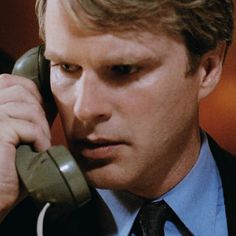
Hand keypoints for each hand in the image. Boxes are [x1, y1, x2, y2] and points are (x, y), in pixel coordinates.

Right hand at [0, 74, 50, 220]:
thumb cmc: (8, 169)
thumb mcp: (18, 136)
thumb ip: (25, 116)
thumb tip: (47, 102)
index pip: (10, 81)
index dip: (30, 91)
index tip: (40, 111)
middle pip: (22, 92)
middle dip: (39, 112)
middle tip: (40, 134)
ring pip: (29, 109)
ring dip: (41, 128)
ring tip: (40, 145)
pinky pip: (30, 127)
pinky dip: (40, 139)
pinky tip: (38, 152)